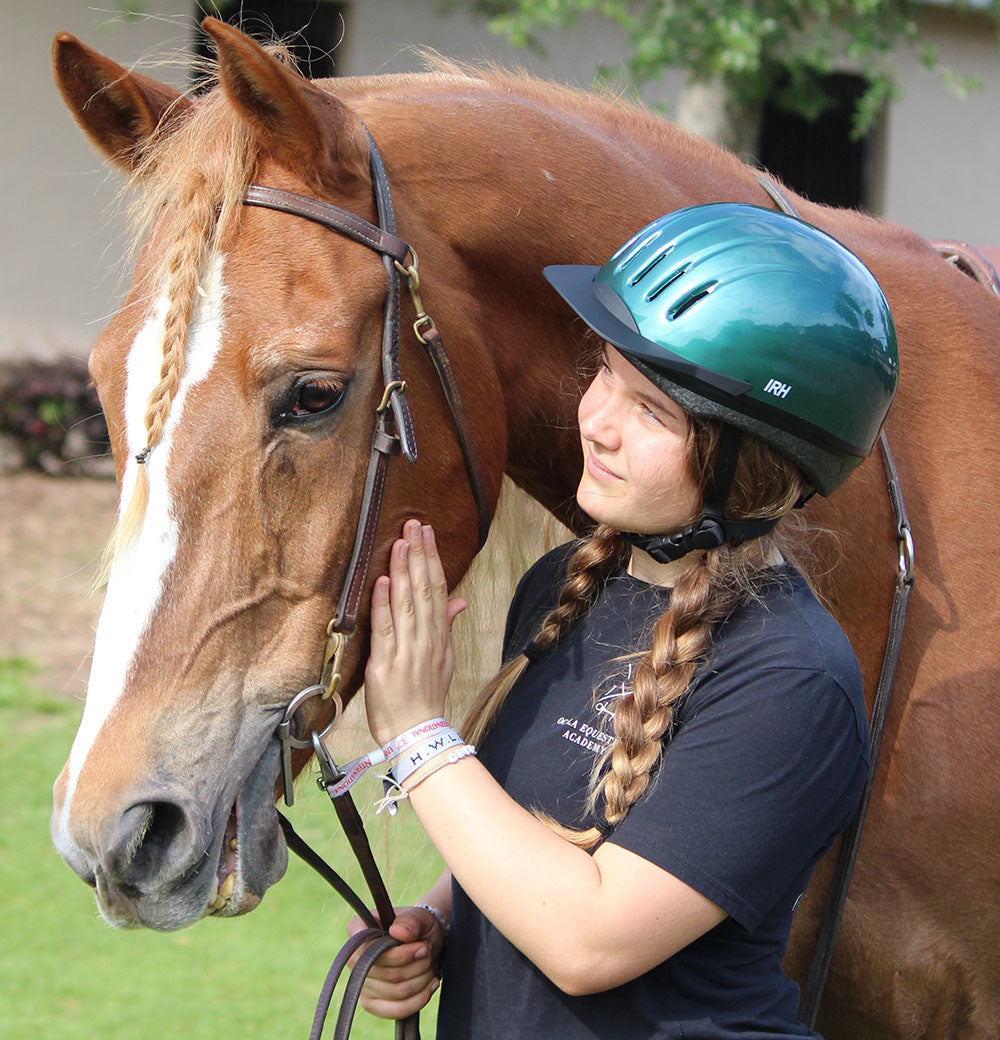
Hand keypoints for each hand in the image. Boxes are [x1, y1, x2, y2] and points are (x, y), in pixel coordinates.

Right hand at [348, 906, 445, 1019]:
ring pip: (397, 992)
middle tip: (428, 950)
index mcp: (357, 929)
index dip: (399, 954)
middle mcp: (354, 959)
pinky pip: (396, 1010)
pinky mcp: (372, 1004)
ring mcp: (361, 984)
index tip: (421, 946)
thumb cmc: (416, 927)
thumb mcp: (418, 916)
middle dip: (417, 964)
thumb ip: (410, 921)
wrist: (424, 944)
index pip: (370, 951)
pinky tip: (431, 985)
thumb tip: (398, 931)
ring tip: (429, 964)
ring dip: (422, 978)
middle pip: (389, 974)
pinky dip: (419, 999)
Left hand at [365, 520, 465, 744]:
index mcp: (439, 638)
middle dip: (419, 555)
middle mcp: (426, 640)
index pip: (438, 590)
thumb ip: (447, 627)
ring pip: (406, 604)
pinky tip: (383, 580)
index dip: (432, 560)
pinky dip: (384, 603)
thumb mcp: (444, 660)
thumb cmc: (426, 696)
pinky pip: (385, 629)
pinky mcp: (385, 664)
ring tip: (400, 542)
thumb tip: (459, 599)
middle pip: (424, 590)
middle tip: (414, 525)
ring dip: (403, 570)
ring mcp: (406, 651)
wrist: (417, 733)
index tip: (427, 534)